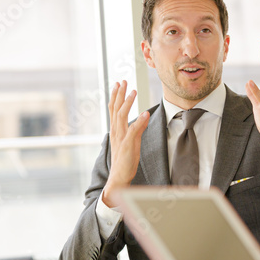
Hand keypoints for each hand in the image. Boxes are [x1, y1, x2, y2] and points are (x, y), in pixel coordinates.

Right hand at [102, 80, 149, 207]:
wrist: (119, 178)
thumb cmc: (124, 162)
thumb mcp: (132, 142)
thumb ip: (137, 129)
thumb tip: (143, 117)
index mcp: (115, 131)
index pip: (114, 110)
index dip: (116, 96)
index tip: (119, 84)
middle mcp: (116, 132)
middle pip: (116, 109)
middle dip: (119, 94)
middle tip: (123, 81)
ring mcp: (121, 138)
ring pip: (122, 117)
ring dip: (127, 103)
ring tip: (133, 91)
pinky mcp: (127, 146)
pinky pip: (133, 131)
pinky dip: (139, 122)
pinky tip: (145, 113)